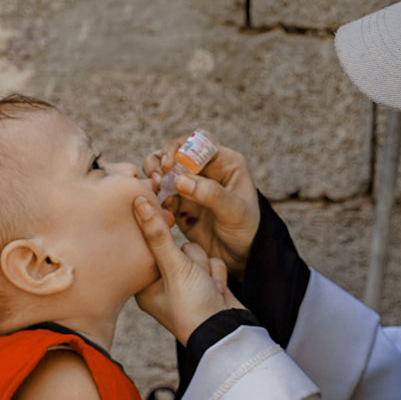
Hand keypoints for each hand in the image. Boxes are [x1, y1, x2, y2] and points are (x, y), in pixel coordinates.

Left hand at [133, 195, 239, 342]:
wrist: (229, 332)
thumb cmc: (194, 306)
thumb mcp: (175, 267)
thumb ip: (158, 233)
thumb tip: (138, 200)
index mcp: (144, 285)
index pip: (146, 246)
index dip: (157, 233)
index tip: (164, 220)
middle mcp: (162, 284)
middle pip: (174, 246)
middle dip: (190, 258)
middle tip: (191, 273)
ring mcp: (185, 284)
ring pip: (195, 250)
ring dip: (205, 264)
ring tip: (207, 286)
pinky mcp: (205, 283)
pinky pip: (210, 261)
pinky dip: (216, 273)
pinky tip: (217, 290)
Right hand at [142, 136, 260, 275]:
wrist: (240, 257)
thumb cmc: (246, 230)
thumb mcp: (235, 212)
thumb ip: (211, 194)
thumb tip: (180, 179)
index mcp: (224, 162)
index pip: (197, 142)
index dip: (180, 149)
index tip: (170, 166)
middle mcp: (205, 169)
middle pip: (174, 152)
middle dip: (160, 162)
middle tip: (157, 179)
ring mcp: (190, 185)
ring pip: (162, 170)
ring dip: (154, 178)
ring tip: (155, 191)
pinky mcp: (178, 203)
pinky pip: (159, 194)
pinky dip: (155, 199)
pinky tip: (162, 212)